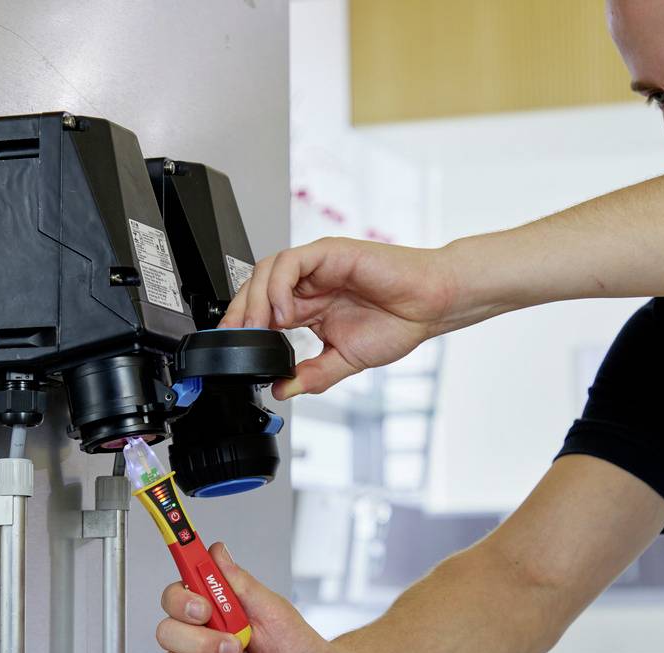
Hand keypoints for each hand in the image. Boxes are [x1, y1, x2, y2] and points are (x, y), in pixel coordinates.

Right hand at [156, 542, 346, 652]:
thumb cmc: (299, 648)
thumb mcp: (272, 608)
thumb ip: (239, 582)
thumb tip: (215, 550)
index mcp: (215, 612)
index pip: (174, 598)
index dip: (180, 602)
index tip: (204, 608)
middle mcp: (202, 639)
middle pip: (166, 633)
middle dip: (200, 642)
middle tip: (236, 646)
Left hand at [223, 238, 458, 398]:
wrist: (430, 306)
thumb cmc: (398, 324)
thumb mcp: (347, 360)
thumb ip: (314, 374)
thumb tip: (282, 389)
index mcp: (308, 307)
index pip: (261, 311)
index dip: (242, 326)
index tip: (232, 349)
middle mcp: (309, 284)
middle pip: (256, 288)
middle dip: (239, 313)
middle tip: (236, 338)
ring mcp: (317, 266)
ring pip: (267, 271)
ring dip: (255, 299)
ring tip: (259, 327)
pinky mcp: (329, 252)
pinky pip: (290, 262)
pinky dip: (278, 286)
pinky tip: (283, 312)